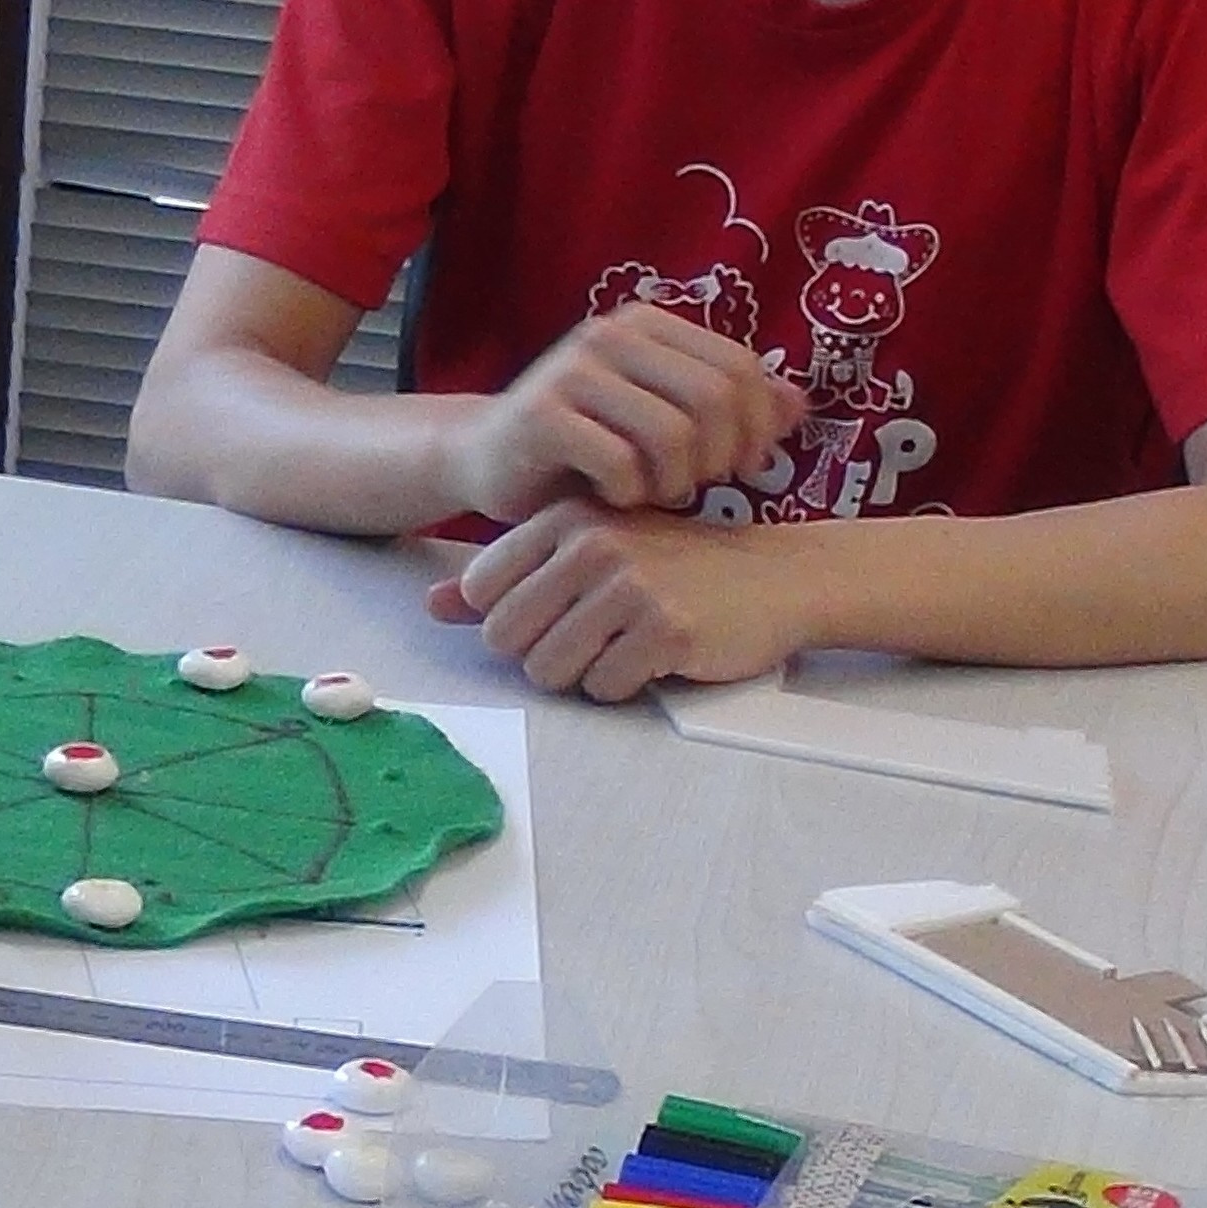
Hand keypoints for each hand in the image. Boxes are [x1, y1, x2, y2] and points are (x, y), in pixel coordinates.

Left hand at [428, 501, 803, 699]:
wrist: (774, 577)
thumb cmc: (674, 565)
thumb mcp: (589, 551)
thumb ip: (508, 577)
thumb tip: (432, 606)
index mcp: (563, 519)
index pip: (482, 594)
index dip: (514, 618)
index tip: (562, 607)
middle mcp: (591, 545)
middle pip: (507, 639)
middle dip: (543, 652)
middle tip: (595, 634)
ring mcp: (629, 586)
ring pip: (550, 671)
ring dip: (583, 674)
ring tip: (624, 644)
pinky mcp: (664, 630)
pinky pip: (605, 688)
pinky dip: (626, 685)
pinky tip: (656, 655)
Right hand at [449, 309, 801, 521]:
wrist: (489, 459)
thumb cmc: (587, 445)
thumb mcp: (662, 420)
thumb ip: (729, 408)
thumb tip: (798, 405)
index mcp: (648, 324)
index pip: (739, 367)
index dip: (757, 426)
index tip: (744, 468)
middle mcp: (611, 334)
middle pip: (714, 399)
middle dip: (719, 457)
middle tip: (697, 486)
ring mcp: (574, 372)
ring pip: (673, 434)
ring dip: (675, 481)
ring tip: (655, 493)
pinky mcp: (543, 417)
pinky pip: (621, 463)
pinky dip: (631, 494)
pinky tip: (616, 498)